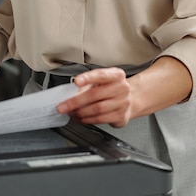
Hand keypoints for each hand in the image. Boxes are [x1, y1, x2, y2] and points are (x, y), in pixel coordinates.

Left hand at [57, 57, 192, 126]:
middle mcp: (122, 88)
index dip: (88, 78)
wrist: (132, 98)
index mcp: (116, 75)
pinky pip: (100, 119)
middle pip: (95, 95)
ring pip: (97, 109)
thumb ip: (88, 84)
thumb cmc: (113, 88)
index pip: (101, 75)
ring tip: (70, 113)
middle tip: (63, 106)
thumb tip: (70, 93)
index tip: (76, 81)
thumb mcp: (103, 81)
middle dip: (75, 102)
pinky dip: (87, 120)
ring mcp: (123, 103)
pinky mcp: (121, 116)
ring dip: (80, 113)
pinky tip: (80, 118)